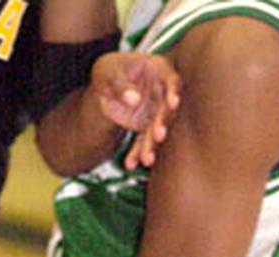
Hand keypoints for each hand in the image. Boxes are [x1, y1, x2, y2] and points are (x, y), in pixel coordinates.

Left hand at [89, 52, 180, 169]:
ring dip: (151, 144)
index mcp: (158, 70)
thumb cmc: (109, 71)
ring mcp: (157, 110)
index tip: (173, 103)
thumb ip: (120, 85)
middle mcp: (162, 92)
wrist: (104, 86)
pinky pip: (143, 141)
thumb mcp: (108, 72)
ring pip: (157, 129)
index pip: (171, 80)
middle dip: (162, 123)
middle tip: (158, 135)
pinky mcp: (147, 126)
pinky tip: (131, 164)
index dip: (173, 91)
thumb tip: (135, 100)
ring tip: (146, 159)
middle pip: (166, 109)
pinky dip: (137, 152)